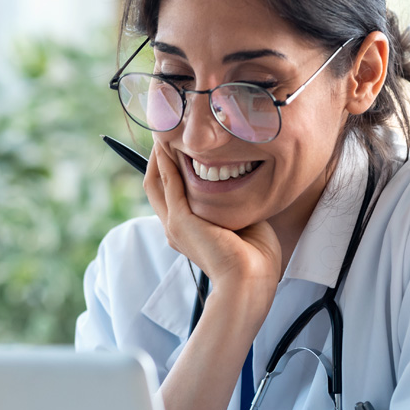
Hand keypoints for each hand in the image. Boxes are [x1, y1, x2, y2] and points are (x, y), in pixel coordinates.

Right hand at [144, 144, 281, 301]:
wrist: (251, 281)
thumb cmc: (255, 259)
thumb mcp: (242, 222)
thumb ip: (234, 203)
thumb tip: (244, 181)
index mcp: (188, 231)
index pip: (169, 192)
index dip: (169, 167)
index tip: (179, 143)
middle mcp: (175, 227)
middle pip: (154, 183)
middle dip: (158, 155)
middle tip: (167, 128)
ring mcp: (174, 225)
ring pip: (156, 179)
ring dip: (159, 153)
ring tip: (166, 129)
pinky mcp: (180, 221)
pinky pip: (169, 182)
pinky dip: (167, 160)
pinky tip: (171, 142)